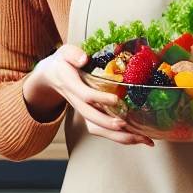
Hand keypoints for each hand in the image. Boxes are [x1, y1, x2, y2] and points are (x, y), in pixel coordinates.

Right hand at [21, 44, 153, 146]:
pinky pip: (102, 129)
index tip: (115, 100)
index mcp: (71, 85)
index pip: (85, 95)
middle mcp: (76, 102)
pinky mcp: (90, 115)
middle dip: (109, 124)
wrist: (51, 76)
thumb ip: (73, 55)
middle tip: (126, 125)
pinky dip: (119, 136)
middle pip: (91, 118)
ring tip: (140, 138)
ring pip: (97, 128)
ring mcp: (83, 110)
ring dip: (118, 136)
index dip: (99, 99)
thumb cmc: (62, 64)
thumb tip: (84, 59)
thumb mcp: (65, 53)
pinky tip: (137, 137)